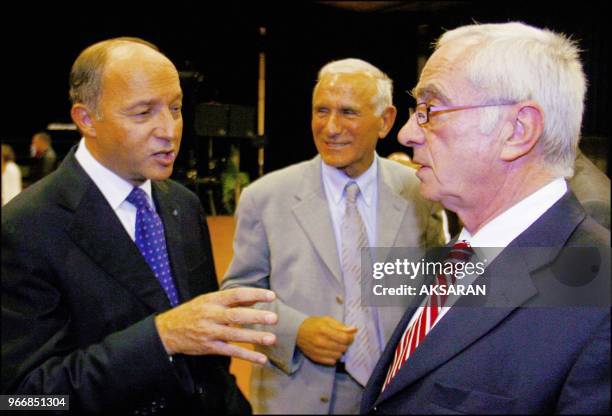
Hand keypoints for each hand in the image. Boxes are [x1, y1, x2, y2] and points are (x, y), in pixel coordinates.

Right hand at [155, 287, 277, 363]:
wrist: (168, 331)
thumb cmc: (193, 312)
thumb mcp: (209, 301)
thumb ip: (232, 300)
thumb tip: (256, 297)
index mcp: (212, 300)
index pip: (235, 295)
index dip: (254, 294)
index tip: (271, 295)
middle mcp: (211, 315)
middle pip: (235, 315)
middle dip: (255, 316)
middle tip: (274, 317)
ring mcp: (210, 332)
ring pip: (234, 335)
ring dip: (254, 337)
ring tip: (271, 338)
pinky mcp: (210, 348)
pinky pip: (231, 352)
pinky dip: (247, 356)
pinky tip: (261, 359)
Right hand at [296, 316, 356, 365]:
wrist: (297, 331)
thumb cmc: (314, 324)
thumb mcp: (327, 320)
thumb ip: (341, 325)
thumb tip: (354, 330)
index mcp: (324, 329)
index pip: (344, 338)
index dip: (350, 338)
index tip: (349, 336)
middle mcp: (320, 341)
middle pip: (342, 348)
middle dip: (345, 344)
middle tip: (342, 340)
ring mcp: (317, 351)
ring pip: (337, 356)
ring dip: (340, 351)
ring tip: (336, 345)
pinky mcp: (315, 357)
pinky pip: (331, 362)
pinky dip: (333, 357)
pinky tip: (331, 351)